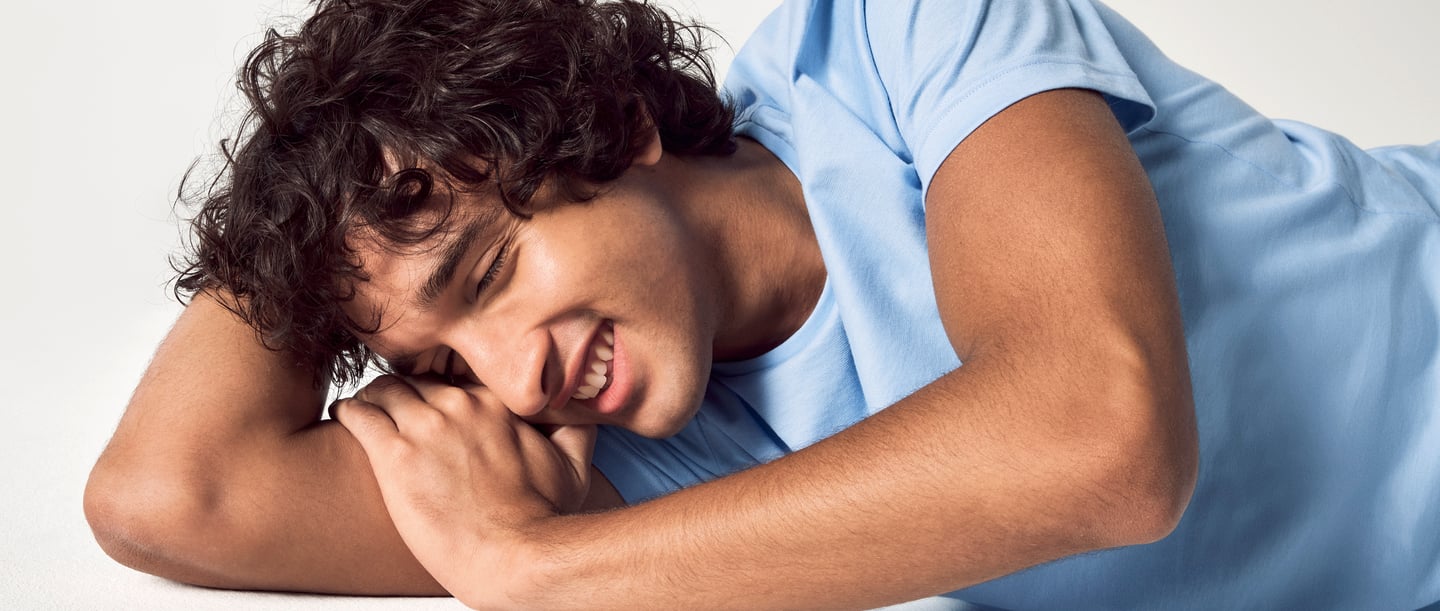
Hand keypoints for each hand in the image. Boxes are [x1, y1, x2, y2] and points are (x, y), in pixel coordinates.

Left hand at [332, 375, 594, 603]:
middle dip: (403, 392)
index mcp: (495, 403)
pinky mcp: (395, 456)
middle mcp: (459, 406)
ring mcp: (425, 428)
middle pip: (415, 380)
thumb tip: (573, 409)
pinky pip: (357, 414)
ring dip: (372, 399)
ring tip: (364, 412)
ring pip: (381, 389)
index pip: (453, 376)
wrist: (515, 556)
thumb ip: (573, 428)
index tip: (431, 400)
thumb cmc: (543, 519)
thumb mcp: (574, 466)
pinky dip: (347, 412)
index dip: (439, 388)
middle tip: (392, 409)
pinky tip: (344, 418)